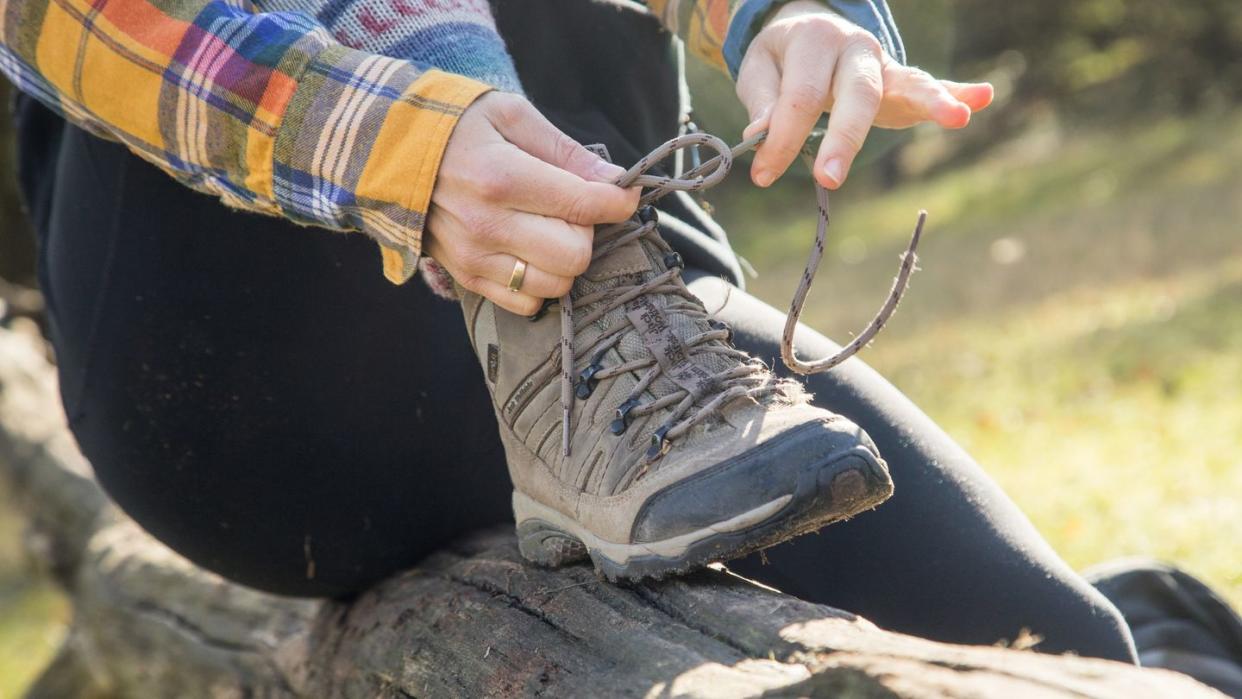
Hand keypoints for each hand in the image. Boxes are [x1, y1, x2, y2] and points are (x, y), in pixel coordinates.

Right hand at [426, 93, 639, 314]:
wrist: (386, 151)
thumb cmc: (455, 124)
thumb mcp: (511, 116)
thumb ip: (565, 151)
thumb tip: (615, 180)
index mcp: (501, 177)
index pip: (584, 205)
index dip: (618, 201)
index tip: (623, 194)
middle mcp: (487, 225)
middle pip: (575, 255)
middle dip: (587, 232)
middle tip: (572, 209)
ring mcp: (474, 258)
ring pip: (556, 285)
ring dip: (564, 259)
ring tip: (547, 229)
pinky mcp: (466, 278)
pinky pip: (526, 304)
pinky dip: (539, 283)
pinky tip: (529, 252)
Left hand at [736, 0, 994, 189]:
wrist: (809, 27)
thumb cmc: (782, 58)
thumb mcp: (760, 69)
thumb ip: (763, 100)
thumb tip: (761, 133)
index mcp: (814, 40)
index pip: (799, 96)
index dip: (781, 139)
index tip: (762, 175)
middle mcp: (855, 47)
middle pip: (856, 92)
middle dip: (844, 137)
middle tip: (827, 179)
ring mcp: (883, 63)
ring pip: (907, 83)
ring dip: (932, 102)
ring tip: (957, 119)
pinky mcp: (901, 81)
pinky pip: (928, 86)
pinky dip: (958, 92)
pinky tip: (983, 97)